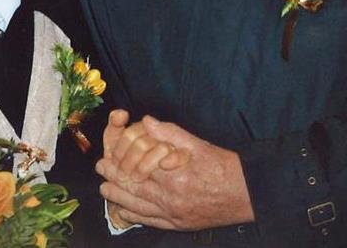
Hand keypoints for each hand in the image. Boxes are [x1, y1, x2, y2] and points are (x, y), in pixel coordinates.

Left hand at [96, 116, 253, 230]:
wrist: (246, 195)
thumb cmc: (223, 167)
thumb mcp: (198, 145)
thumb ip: (170, 133)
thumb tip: (147, 121)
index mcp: (174, 176)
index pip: (139, 168)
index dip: (121, 162)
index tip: (108, 155)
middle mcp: (171, 198)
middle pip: (134, 188)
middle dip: (115, 178)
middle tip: (101, 170)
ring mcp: (174, 214)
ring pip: (139, 206)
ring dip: (119, 198)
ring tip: (105, 189)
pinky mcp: (179, 224)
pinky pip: (151, 221)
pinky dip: (135, 216)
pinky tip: (125, 211)